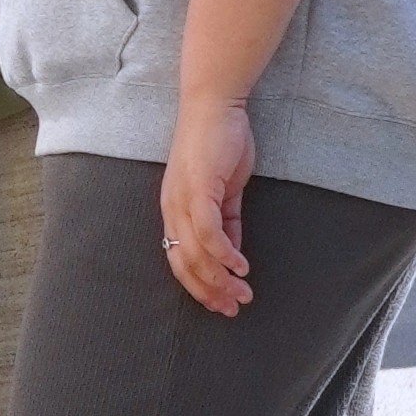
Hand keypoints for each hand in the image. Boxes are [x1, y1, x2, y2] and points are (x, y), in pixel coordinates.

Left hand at [163, 93, 255, 317]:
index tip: (222, 304)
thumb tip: (232, 253)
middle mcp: (173, 209)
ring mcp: (183, 200)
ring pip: (196, 254)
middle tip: (233, 309)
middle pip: (184, 264)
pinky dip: (224, 254)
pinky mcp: (199, 189)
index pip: (180, 259)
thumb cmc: (219, 143)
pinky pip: (209, 232)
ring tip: (243, 294)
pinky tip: (241, 267)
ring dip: (221, 279)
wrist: (215, 106)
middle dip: (209, 292)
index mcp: (175, 210)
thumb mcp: (224, 191)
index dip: (199, 286)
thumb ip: (226, 222)